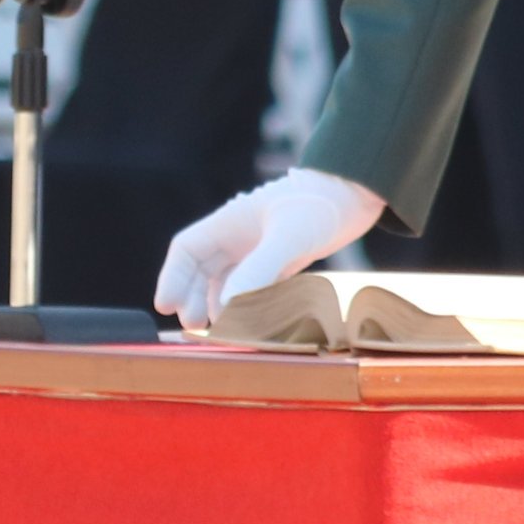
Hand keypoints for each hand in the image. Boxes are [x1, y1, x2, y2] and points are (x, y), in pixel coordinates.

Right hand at [153, 167, 386, 330]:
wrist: (356, 193)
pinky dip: (248, 306)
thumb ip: (258, 271)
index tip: (166, 307)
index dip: (173, 279)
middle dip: (193, 299)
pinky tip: (253, 323)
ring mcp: (259, 249)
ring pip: (227, 282)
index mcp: (229, 222)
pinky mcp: (280, 261)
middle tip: (194, 327)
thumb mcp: (288, 237)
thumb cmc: (320, 205)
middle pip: (201, 272)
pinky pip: (254, 288)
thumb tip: (227, 306)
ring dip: (220, 306)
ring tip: (222, 330)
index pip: (186, 250)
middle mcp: (239, 236)